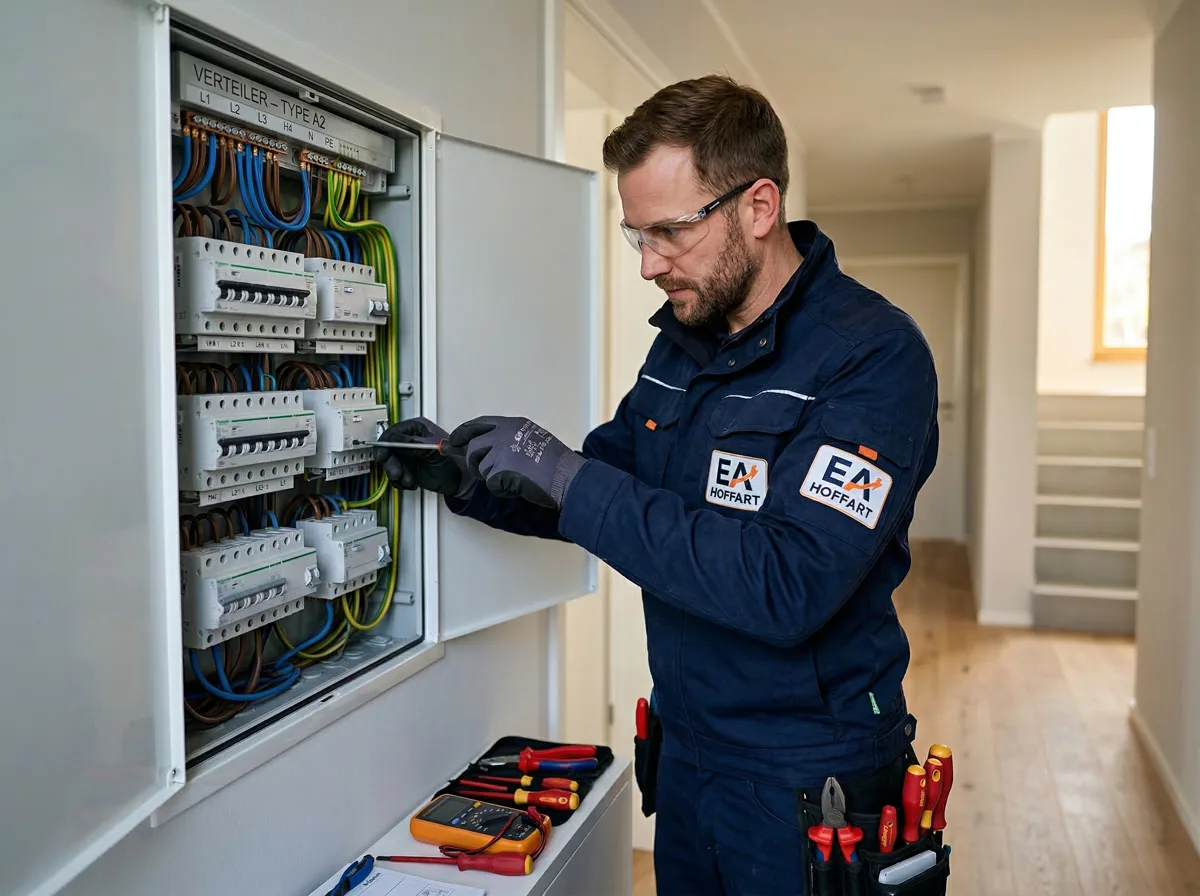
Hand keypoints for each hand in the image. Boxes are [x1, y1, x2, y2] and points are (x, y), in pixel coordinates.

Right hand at [374, 417, 475, 498]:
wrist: (460, 480)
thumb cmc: (453, 460)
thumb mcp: (432, 449)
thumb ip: (413, 444)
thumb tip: (396, 440)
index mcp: (416, 429)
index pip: (393, 433)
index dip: (385, 445)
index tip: (383, 456)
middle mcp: (409, 441)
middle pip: (388, 450)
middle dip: (392, 464)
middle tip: (397, 474)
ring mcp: (407, 456)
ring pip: (390, 465)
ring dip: (398, 475)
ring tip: (410, 480)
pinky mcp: (407, 469)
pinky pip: (395, 476)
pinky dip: (401, 482)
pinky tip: (412, 483)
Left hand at [448, 416, 585, 509]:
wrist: (567, 477)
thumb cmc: (557, 463)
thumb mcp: (533, 438)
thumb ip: (509, 439)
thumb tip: (484, 448)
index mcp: (514, 424)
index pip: (479, 423)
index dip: (463, 432)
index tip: (453, 440)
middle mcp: (505, 434)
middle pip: (473, 447)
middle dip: (474, 462)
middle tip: (482, 472)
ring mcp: (502, 450)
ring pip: (481, 467)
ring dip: (493, 478)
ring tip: (514, 478)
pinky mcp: (501, 469)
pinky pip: (491, 483)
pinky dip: (502, 489)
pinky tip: (518, 486)